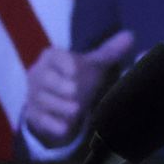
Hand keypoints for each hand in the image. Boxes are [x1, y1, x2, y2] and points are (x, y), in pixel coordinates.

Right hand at [22, 30, 133, 147]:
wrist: (56, 102)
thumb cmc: (76, 78)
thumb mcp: (93, 65)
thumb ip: (109, 52)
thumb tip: (130, 36)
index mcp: (51, 57)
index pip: (56, 57)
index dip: (67, 65)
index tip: (76, 72)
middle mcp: (38, 74)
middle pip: (46, 79)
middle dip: (61, 87)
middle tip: (76, 93)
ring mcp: (33, 95)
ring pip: (43, 100)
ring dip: (60, 106)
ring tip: (76, 110)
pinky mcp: (32, 115)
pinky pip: (40, 119)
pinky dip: (52, 124)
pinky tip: (65, 127)